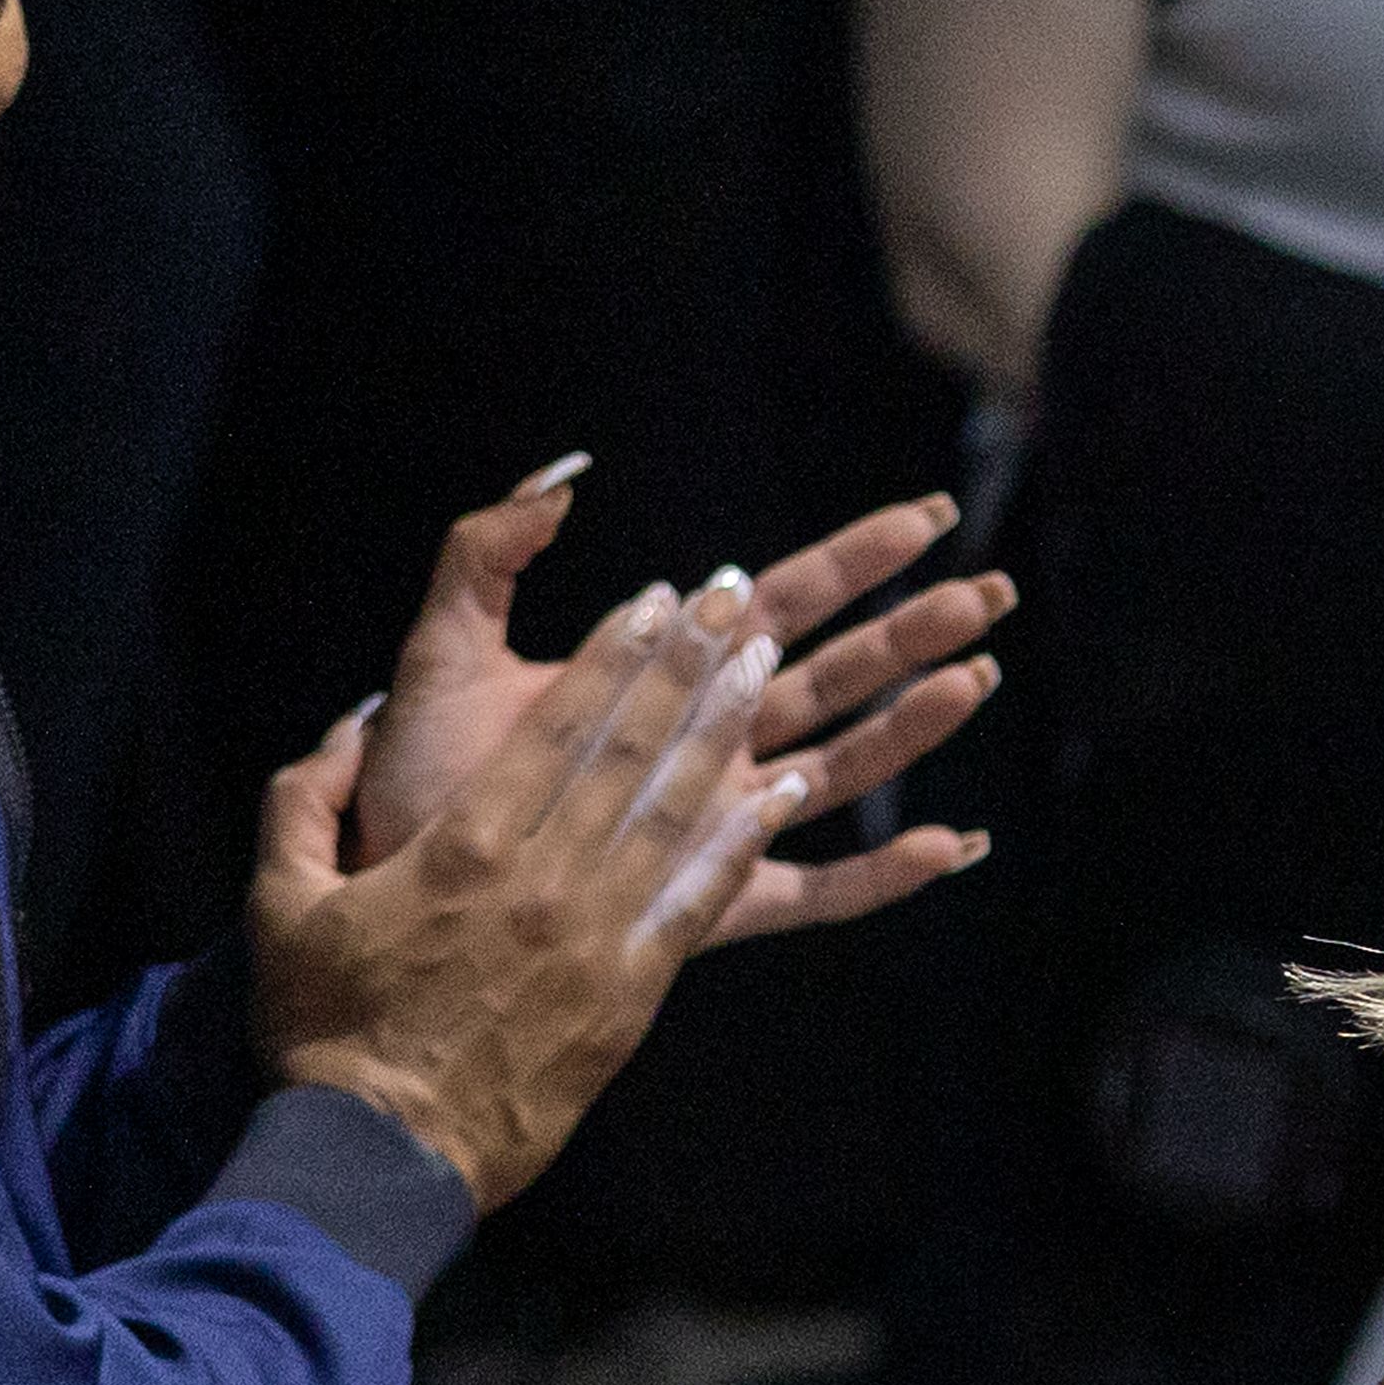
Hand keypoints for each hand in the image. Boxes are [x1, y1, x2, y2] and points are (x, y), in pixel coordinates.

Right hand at [253, 591, 793, 1211]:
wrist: (381, 1151)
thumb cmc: (325, 1028)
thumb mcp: (280, 903)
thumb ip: (303, 801)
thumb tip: (345, 729)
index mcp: (462, 846)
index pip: (556, 726)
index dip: (614, 654)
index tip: (659, 598)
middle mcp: (542, 879)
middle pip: (633, 751)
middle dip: (689, 665)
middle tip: (742, 598)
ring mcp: (595, 938)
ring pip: (677, 812)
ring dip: (728, 729)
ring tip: (770, 662)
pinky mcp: (629, 996)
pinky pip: (699, 904)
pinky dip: (743, 842)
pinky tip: (785, 793)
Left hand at [350, 463, 1011, 949]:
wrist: (393, 883)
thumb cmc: (419, 773)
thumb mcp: (444, 646)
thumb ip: (489, 551)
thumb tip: (561, 478)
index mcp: (661, 676)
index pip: (783, 602)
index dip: (857, 559)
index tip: (927, 519)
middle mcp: (704, 748)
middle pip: (837, 677)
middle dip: (916, 632)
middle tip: (991, 593)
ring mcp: (714, 826)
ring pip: (844, 768)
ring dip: (914, 726)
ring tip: (976, 681)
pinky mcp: (706, 906)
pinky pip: (817, 893)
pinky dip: (884, 874)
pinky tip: (950, 847)